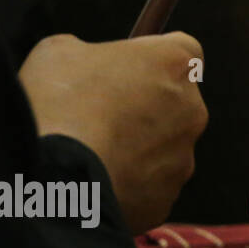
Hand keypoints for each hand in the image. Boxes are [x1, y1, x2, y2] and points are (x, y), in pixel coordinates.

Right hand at [18, 32, 208, 233]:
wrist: (56, 175)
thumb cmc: (58, 103)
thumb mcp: (60, 52)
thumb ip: (88, 52)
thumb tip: (87, 64)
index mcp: (174, 62)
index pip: (183, 51)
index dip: (153, 59)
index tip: (128, 68)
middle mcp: (192, 108)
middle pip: (174, 102)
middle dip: (142, 106)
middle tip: (98, 115)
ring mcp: (184, 155)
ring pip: (161, 147)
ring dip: (134, 147)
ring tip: (89, 151)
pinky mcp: (167, 196)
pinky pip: (148, 185)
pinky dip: (125, 183)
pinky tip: (93, 180)